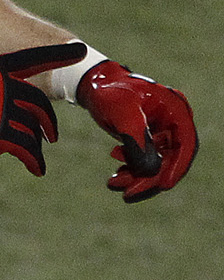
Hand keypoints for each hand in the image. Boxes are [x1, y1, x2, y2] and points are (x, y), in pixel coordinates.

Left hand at [76, 61, 197, 201]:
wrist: (93, 84)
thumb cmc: (109, 92)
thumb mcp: (121, 114)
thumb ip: (136, 140)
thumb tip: (149, 172)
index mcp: (176, 110)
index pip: (186, 144)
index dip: (177, 167)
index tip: (164, 186)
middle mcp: (173, 121)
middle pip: (171, 158)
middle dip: (149, 178)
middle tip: (127, 195)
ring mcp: (161, 130)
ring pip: (157, 161)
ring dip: (138, 177)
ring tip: (112, 184)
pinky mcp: (148, 136)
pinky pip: (145, 159)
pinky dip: (132, 169)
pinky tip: (116, 174)